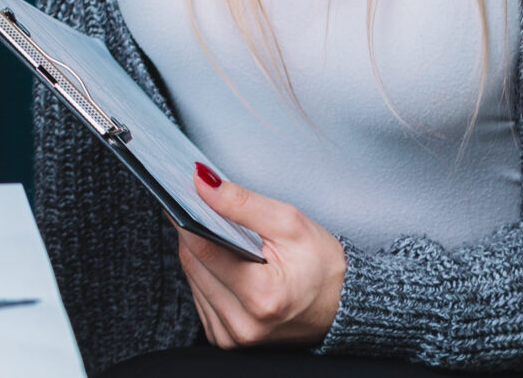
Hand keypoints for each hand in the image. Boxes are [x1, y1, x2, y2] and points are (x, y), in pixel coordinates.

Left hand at [177, 162, 345, 347]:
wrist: (342, 306)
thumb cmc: (323, 267)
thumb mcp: (290, 223)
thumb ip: (242, 202)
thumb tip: (202, 183)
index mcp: (262, 297)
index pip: (203, 248)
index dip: (187, 217)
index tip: (180, 195)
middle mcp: (243, 324)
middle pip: (193, 264)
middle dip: (192, 232)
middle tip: (201, 209)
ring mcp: (234, 337)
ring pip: (192, 280)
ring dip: (198, 254)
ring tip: (218, 236)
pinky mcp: (227, 340)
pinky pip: (200, 298)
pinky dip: (206, 275)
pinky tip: (224, 263)